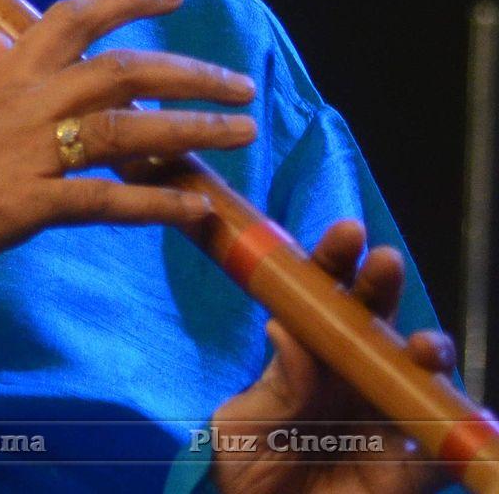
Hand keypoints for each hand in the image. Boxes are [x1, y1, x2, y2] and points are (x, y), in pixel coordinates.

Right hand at [0, 0, 258, 303]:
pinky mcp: (25, 208)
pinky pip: (107, 201)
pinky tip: (196, 208)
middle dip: (189, 71)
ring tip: (241, 132)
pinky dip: (157, 203)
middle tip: (238, 82)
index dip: (126, 3)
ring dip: (194, 128)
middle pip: (122, 70)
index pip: (70, 22)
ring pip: (128, 128)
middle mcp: (20, 105)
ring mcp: (26, 155)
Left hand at [210, 219, 453, 493]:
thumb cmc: (248, 468)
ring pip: (421, 371)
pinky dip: (456, 424)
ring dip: (427, 350)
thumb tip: (285, 328)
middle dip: (384, 286)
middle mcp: (354, 373)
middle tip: (383, 262)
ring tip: (420, 345)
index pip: (324, 295)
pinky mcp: (414, 466)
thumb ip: (274, 384)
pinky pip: (446, 442)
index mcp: (310, 352)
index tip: (345, 234)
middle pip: (377, 318)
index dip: (336, 262)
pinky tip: (451, 408)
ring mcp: (386, 414)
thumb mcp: (245, 424)